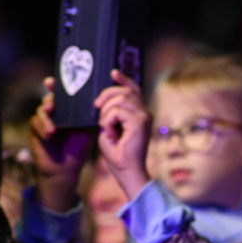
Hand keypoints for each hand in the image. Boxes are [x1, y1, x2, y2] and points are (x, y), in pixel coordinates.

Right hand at [28, 78, 94, 211]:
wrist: (67, 168)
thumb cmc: (78, 148)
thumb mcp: (87, 130)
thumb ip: (88, 116)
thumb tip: (97, 100)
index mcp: (67, 110)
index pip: (61, 94)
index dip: (56, 86)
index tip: (53, 81)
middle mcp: (54, 112)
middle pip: (49, 99)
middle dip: (50, 100)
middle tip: (53, 105)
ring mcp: (42, 121)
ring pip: (40, 111)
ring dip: (46, 118)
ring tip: (53, 128)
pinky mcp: (34, 130)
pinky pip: (35, 124)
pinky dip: (42, 128)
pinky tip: (49, 134)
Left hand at [95, 69, 150, 198]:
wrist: (126, 170)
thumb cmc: (117, 153)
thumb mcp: (110, 127)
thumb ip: (110, 113)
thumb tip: (102, 101)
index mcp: (139, 113)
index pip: (134, 89)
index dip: (123, 79)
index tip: (112, 72)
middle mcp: (145, 113)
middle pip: (124, 91)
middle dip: (106, 96)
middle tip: (96, 107)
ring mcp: (144, 117)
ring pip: (120, 99)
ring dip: (105, 112)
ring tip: (105, 127)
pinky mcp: (140, 123)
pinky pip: (117, 111)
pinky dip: (108, 121)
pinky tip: (110, 132)